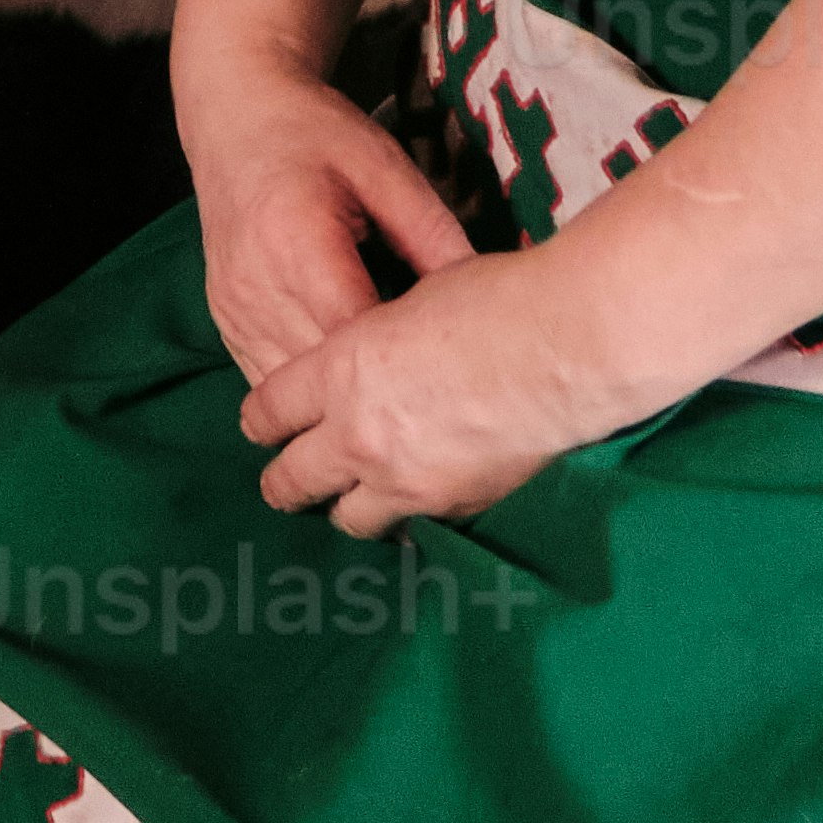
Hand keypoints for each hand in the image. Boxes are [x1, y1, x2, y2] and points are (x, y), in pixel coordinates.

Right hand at [176, 60, 469, 380]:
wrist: (235, 115)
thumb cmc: (314, 133)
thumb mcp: (384, 168)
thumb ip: (432, 234)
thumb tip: (484, 301)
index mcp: (296, 241)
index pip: (354, 334)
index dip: (405, 362)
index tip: (453, 369)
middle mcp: (254, 285)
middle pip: (321, 375)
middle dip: (378, 392)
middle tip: (437, 395)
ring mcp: (232, 310)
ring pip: (291, 392)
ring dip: (340, 401)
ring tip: (396, 400)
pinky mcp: (224, 322)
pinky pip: (267, 380)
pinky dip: (307, 392)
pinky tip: (347, 385)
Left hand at [240, 239, 613, 535]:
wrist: (562, 348)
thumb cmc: (493, 301)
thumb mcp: (410, 300)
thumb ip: (375, 341)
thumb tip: (375, 352)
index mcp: (339, 372)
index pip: (269, 412)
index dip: (259, 420)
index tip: (259, 426)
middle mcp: (359, 435)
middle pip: (292, 481)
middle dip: (283, 483)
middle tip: (282, 483)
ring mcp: (405, 481)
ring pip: (347, 519)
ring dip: (343, 506)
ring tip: (346, 500)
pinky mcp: (453, 505)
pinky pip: (414, 522)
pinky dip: (407, 510)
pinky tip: (416, 493)